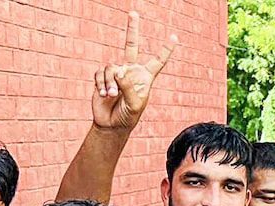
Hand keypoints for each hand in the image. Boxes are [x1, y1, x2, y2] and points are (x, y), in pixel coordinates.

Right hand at [91, 12, 176, 129]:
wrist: (111, 124)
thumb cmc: (128, 116)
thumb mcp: (135, 104)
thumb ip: (130, 86)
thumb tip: (119, 70)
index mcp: (145, 77)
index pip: (157, 61)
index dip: (165, 50)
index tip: (174, 37)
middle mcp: (131, 71)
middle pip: (131, 45)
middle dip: (132, 29)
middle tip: (133, 13)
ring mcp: (116, 73)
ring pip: (112, 67)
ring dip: (110, 82)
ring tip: (112, 95)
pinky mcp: (102, 77)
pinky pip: (100, 73)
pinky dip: (101, 84)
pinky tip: (104, 94)